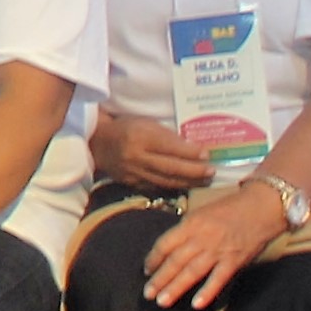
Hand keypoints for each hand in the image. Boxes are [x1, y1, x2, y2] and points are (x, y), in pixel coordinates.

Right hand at [85, 110, 214, 194]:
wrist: (98, 143)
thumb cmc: (127, 128)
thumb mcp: (146, 123)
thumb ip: (168, 136)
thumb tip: (193, 149)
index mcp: (139, 136)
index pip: (170, 147)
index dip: (190, 153)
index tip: (207, 155)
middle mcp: (135, 156)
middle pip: (170, 167)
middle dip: (194, 171)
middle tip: (212, 172)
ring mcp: (133, 172)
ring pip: (166, 181)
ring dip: (188, 182)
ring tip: (205, 181)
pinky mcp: (131, 183)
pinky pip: (157, 186)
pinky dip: (174, 186)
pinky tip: (187, 185)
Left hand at [143, 184, 284, 310]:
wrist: (262, 206)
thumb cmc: (231, 208)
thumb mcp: (202, 212)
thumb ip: (187, 230)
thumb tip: (171, 248)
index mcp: (191, 223)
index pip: (165, 243)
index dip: (153, 258)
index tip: (147, 270)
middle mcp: (201, 237)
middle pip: (175, 261)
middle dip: (160, 278)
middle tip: (147, 294)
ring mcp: (218, 250)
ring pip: (192, 272)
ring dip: (175, 288)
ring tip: (162, 301)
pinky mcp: (234, 260)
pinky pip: (218, 279)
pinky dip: (207, 292)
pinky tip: (196, 305)